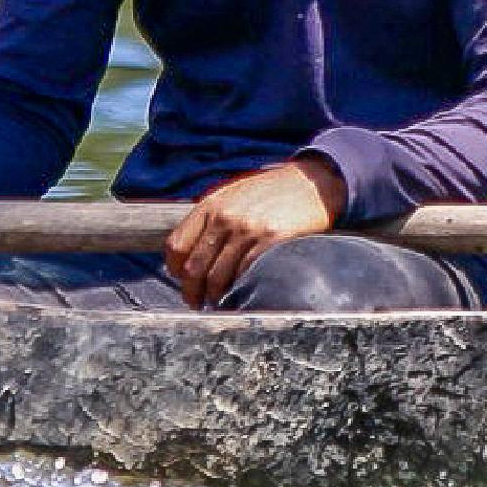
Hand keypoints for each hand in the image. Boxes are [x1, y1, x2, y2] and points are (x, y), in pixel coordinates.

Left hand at [166, 157, 344, 304]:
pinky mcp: (271, 240)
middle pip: (194, 267)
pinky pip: (245, 275)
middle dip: (192, 292)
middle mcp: (224, 217)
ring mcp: (247, 229)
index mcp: (210, 205)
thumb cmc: (271, 192)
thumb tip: (192, 252)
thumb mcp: (234, 196)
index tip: (183, 280)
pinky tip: (241, 294)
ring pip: (218, 277)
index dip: (175, 270)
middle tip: (197, 303)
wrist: (311, 183)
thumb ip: (212, 219)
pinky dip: (240, 290)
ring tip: (219, 304)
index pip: (176, 245)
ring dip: (215, 297)